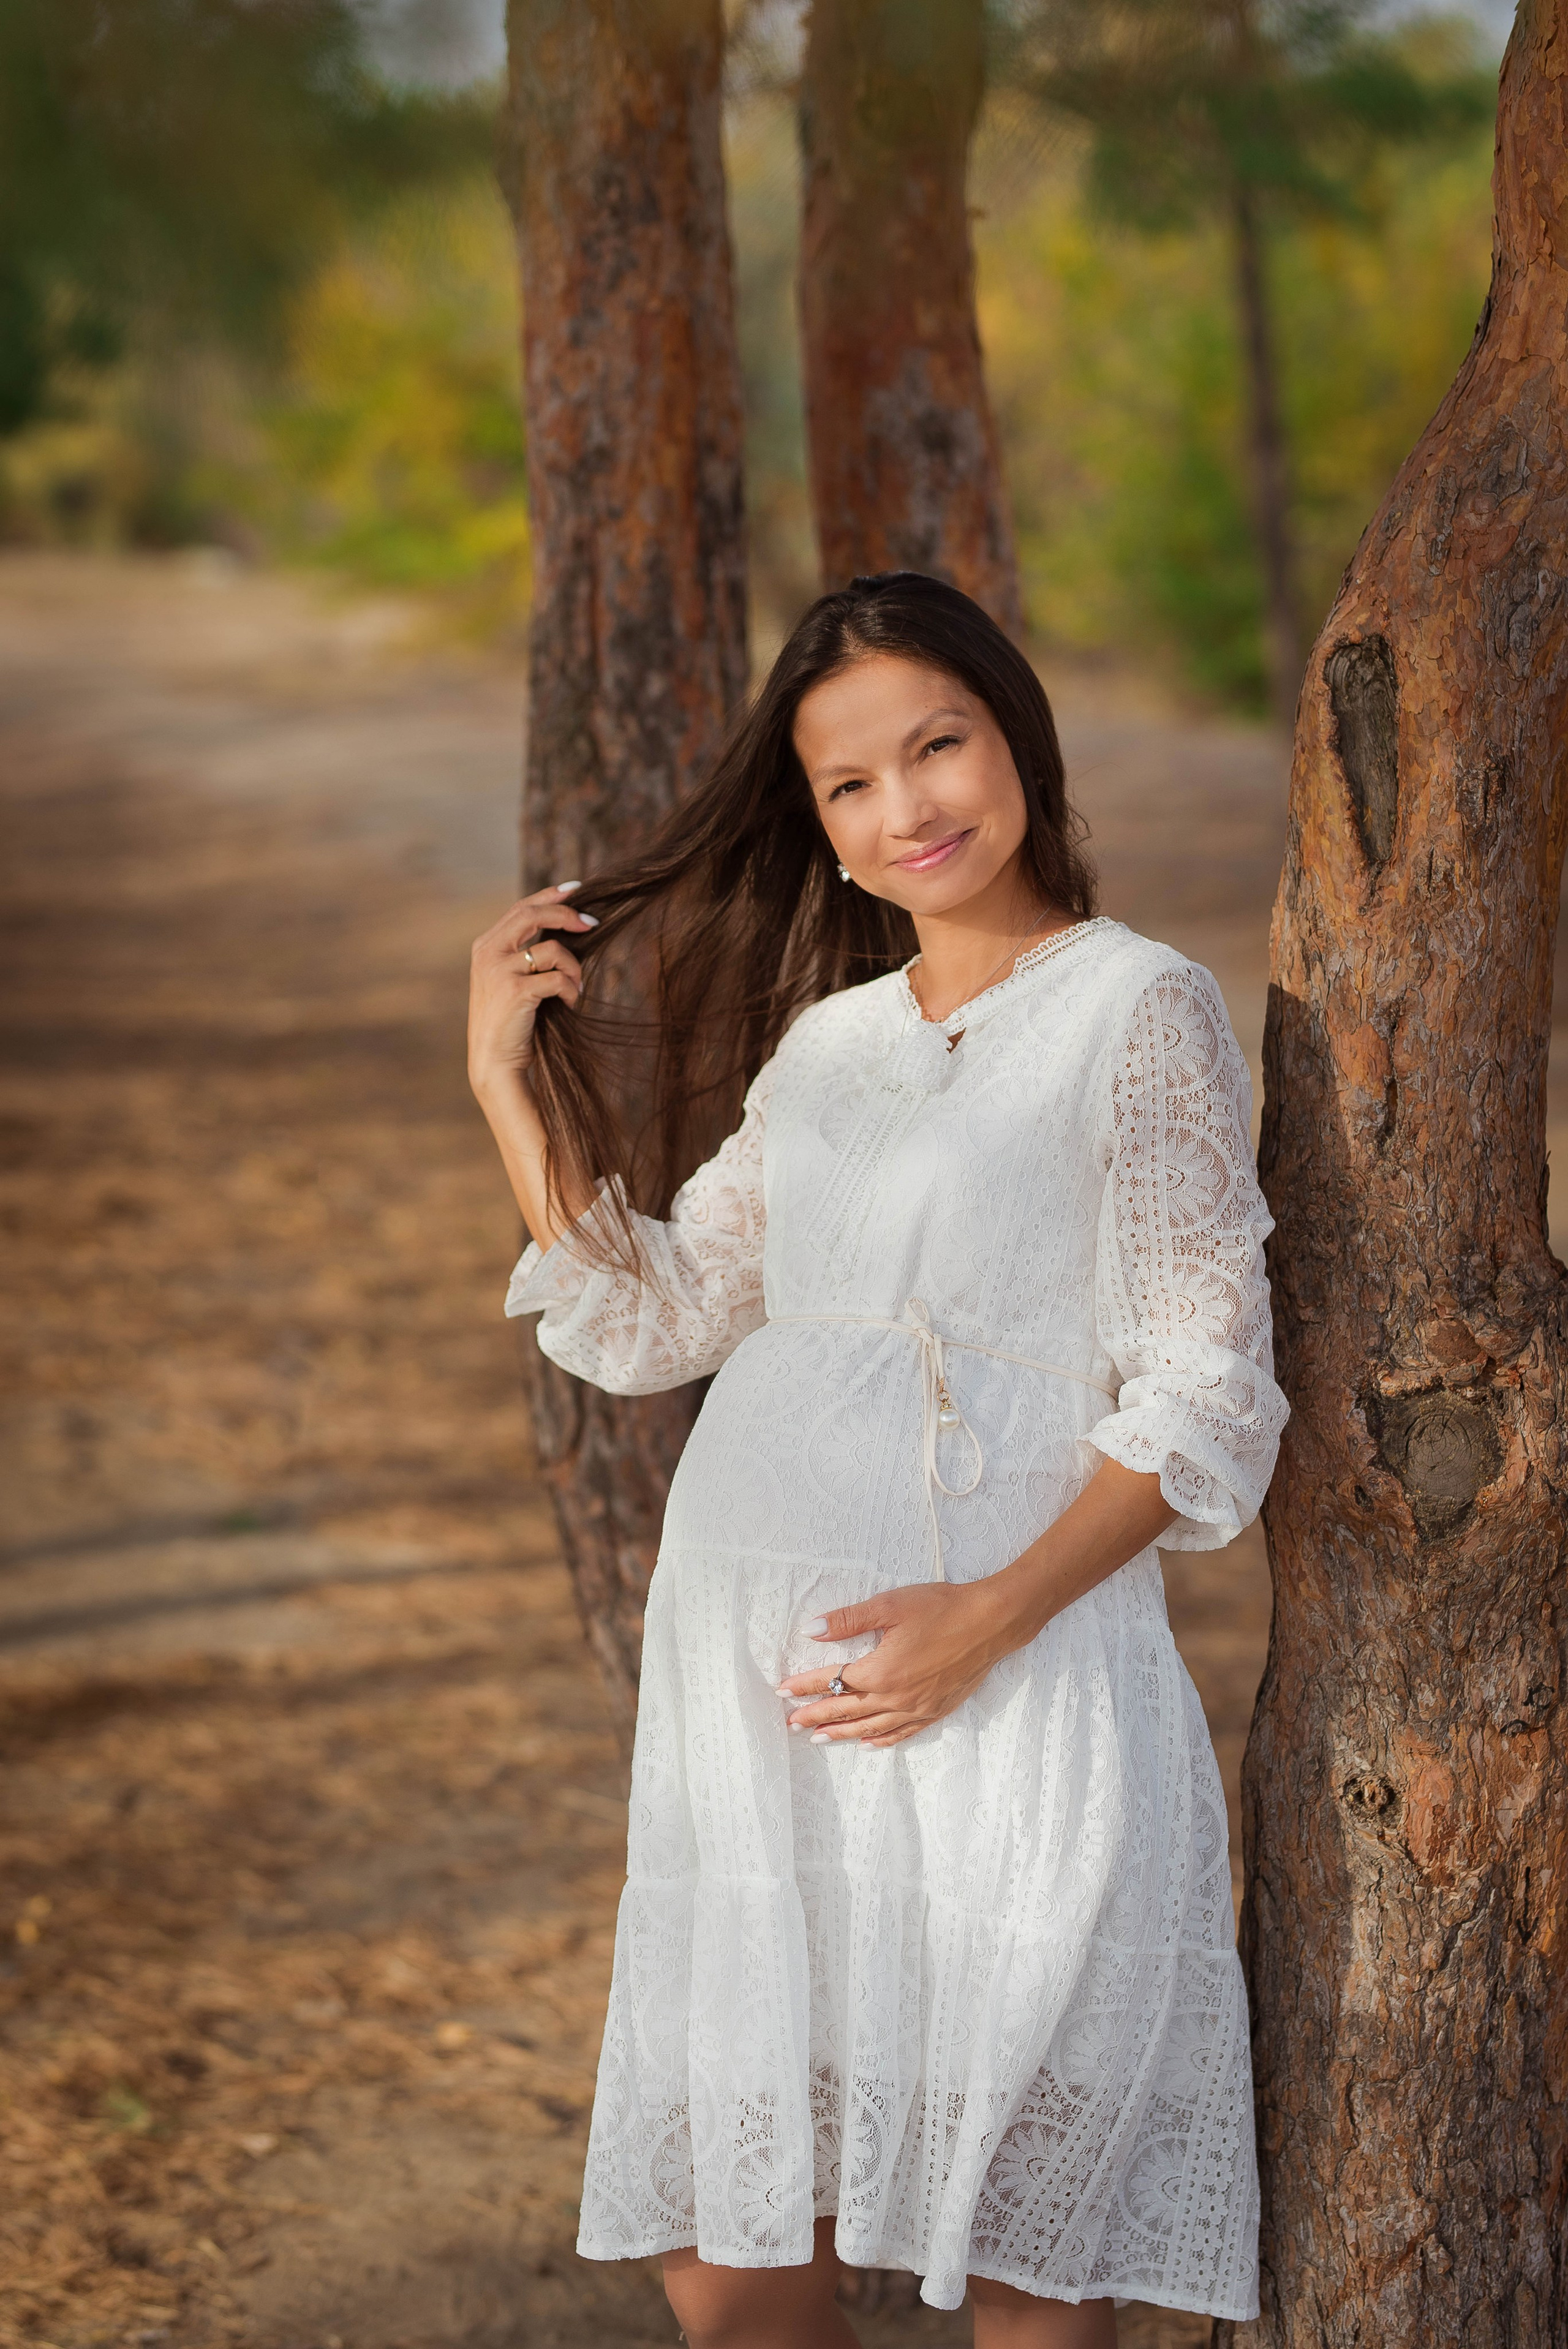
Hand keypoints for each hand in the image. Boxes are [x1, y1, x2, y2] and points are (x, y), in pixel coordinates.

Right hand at [467, 882, 597, 1095]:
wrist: (493, 1062)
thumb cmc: (509, 1022)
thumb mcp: (508, 980)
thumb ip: (523, 953)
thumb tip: (565, 928)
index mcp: (485, 946)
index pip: (520, 908)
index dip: (550, 895)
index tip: (576, 889)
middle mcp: (488, 953)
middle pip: (532, 914)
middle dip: (567, 914)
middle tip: (591, 924)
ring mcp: (499, 971)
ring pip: (552, 949)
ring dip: (574, 968)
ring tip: (576, 987)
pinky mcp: (515, 991)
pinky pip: (558, 979)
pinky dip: (571, 990)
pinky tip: (570, 1003)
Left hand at [777, 1578, 1028, 1749]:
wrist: (991, 1622)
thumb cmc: (941, 1608)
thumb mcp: (890, 1606)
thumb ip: (848, 1621)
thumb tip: (811, 1629)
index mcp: (880, 1671)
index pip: (832, 1681)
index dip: (805, 1686)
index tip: (782, 1691)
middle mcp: (895, 1697)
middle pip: (847, 1710)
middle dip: (815, 1716)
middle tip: (790, 1724)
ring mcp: (917, 1708)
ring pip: (871, 1727)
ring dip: (842, 1733)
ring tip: (817, 1739)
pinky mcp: (936, 1710)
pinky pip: (902, 1733)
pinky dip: (881, 1740)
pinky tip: (869, 1745)